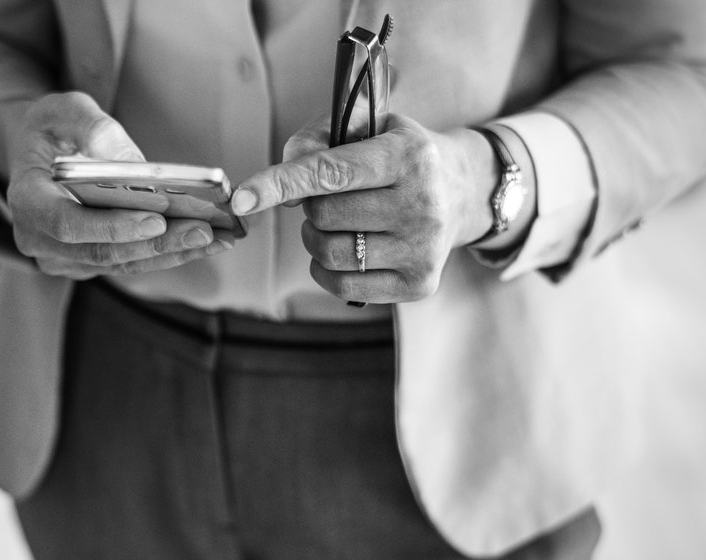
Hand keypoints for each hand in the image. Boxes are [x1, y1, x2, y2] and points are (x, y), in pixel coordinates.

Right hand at [0, 92, 233, 279]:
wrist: (35, 154)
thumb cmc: (50, 128)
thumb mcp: (64, 110)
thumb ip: (92, 128)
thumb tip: (133, 164)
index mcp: (25, 199)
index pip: (66, 223)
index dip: (112, 227)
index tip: (156, 218)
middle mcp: (38, 239)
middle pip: (101, 252)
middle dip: (156, 244)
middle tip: (204, 230)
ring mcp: (62, 258)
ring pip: (120, 264)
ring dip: (170, 254)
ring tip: (216, 239)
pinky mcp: (86, 264)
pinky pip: (129, 264)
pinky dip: (166, 254)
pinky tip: (204, 242)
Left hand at [231, 114, 495, 303]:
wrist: (464, 190)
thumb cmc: (399, 156)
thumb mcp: (367, 128)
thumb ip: (316, 141)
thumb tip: (283, 180)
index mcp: (408, 157)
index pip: (330, 173)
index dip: (280, 184)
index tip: (241, 198)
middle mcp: (422, 205)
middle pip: (323, 215)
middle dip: (311, 205)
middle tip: (329, 196)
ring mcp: (422, 249)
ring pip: (329, 253)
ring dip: (315, 238)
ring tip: (337, 222)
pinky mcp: (418, 284)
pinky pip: (343, 285)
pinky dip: (327, 269)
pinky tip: (344, 249)